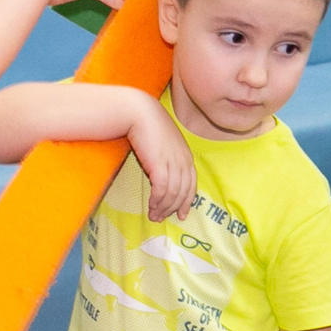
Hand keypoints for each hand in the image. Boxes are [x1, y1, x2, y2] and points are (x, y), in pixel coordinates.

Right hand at [126, 93, 196, 220]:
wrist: (138, 112)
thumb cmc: (148, 125)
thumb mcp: (164, 142)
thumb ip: (168, 157)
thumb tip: (162, 175)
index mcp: (186, 155)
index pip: (191, 184)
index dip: (187, 201)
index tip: (181, 214)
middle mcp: (183, 160)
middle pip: (182, 192)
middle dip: (173, 208)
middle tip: (161, 218)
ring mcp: (172, 162)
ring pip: (172, 193)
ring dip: (163, 207)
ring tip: (153, 216)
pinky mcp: (159, 164)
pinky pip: (161, 190)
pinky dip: (157, 200)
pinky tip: (151, 205)